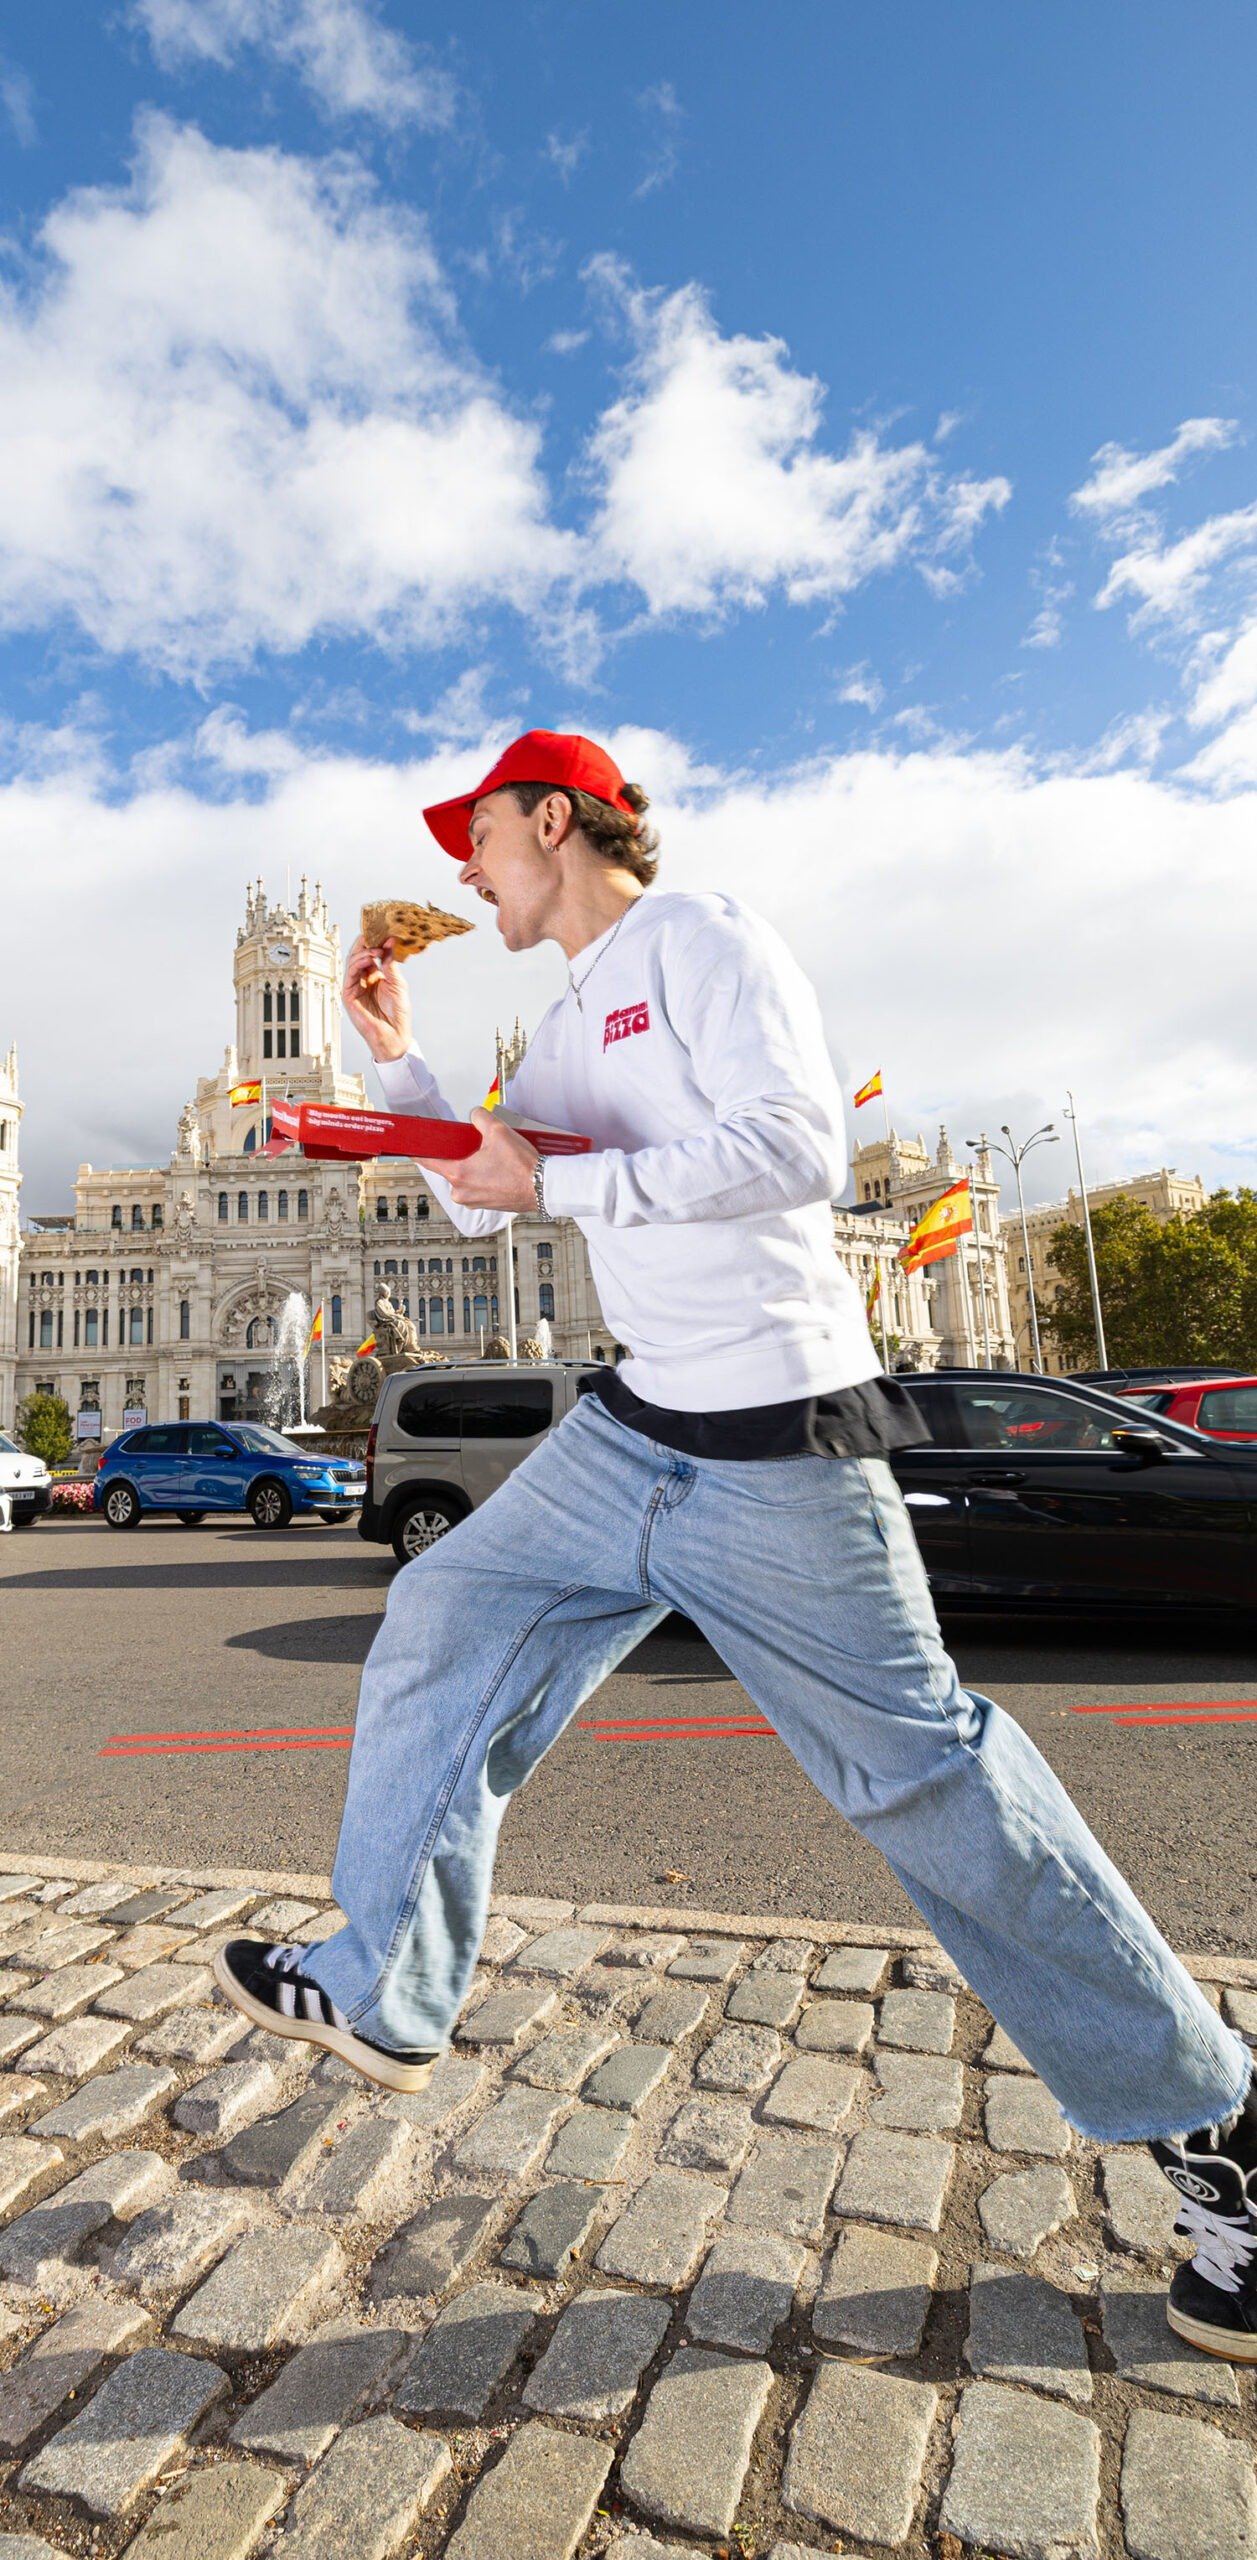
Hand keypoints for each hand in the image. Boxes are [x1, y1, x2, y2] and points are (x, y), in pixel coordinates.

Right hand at [343, 934, 411, 1061]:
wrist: (394, 1034)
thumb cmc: (397, 1014)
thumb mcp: (398, 982)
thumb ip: (391, 963)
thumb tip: (390, 942)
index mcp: (374, 975)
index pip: (370, 953)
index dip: (375, 941)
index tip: (384, 930)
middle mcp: (363, 979)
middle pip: (359, 954)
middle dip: (367, 942)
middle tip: (376, 932)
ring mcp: (355, 986)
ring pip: (352, 961)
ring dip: (364, 951)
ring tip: (376, 947)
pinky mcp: (348, 994)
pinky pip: (350, 973)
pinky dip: (359, 962)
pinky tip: (370, 957)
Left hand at [418, 1108, 538, 1213]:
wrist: (544, 1188)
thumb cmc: (523, 1168)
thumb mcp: (499, 1131)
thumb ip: (480, 1117)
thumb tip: (476, 1116)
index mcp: (458, 1175)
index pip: (428, 1161)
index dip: (419, 1151)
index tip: (411, 1147)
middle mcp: (462, 1192)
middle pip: (450, 1167)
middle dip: (461, 1155)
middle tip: (477, 1146)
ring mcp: (473, 1201)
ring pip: (465, 1177)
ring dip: (474, 1166)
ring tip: (494, 1159)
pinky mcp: (485, 1204)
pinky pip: (477, 1186)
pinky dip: (484, 1177)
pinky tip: (499, 1169)